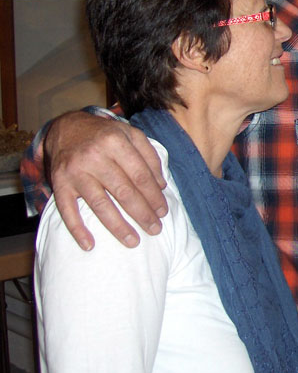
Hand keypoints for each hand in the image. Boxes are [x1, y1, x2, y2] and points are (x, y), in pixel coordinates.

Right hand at [45, 111, 167, 249]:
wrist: (66, 127)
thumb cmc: (105, 134)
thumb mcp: (131, 134)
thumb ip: (150, 156)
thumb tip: (162, 185)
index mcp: (116, 142)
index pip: (141, 176)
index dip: (154, 196)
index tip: (163, 212)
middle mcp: (95, 156)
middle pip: (124, 192)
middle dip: (142, 214)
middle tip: (155, 229)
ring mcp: (75, 171)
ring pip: (99, 204)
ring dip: (118, 226)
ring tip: (133, 241)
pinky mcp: (59, 183)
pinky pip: (67, 210)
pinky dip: (77, 229)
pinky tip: (90, 245)